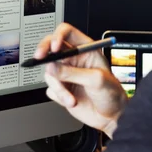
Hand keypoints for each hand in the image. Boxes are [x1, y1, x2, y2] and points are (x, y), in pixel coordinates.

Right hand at [35, 23, 127, 137]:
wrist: (111, 117)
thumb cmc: (112, 95)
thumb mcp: (95, 80)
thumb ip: (72, 72)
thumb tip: (52, 67)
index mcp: (86, 50)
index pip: (67, 33)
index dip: (57, 36)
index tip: (54, 47)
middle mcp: (74, 60)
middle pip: (50, 48)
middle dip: (43, 52)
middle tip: (39, 57)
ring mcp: (66, 74)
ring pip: (49, 73)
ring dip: (59, 88)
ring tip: (71, 98)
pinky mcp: (61, 88)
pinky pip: (50, 89)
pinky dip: (59, 96)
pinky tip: (71, 101)